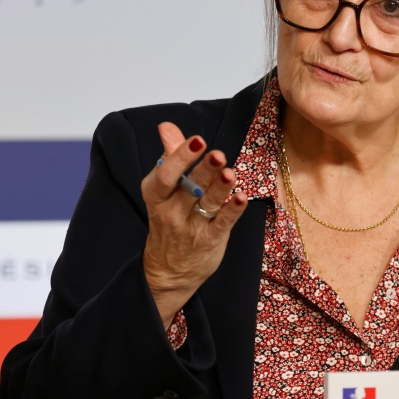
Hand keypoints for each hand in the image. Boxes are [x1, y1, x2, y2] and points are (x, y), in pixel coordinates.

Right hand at [140, 122, 247, 326]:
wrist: (168, 271)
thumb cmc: (169, 220)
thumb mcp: (163, 191)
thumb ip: (170, 157)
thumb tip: (166, 127)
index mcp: (156, 195)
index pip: (165, 175)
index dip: (181, 157)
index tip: (197, 141)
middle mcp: (171, 211)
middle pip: (189, 187)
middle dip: (204, 170)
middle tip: (217, 154)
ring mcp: (191, 228)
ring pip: (207, 203)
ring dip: (220, 188)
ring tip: (230, 172)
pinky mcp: (209, 241)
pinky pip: (222, 223)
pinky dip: (232, 210)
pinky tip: (242, 197)